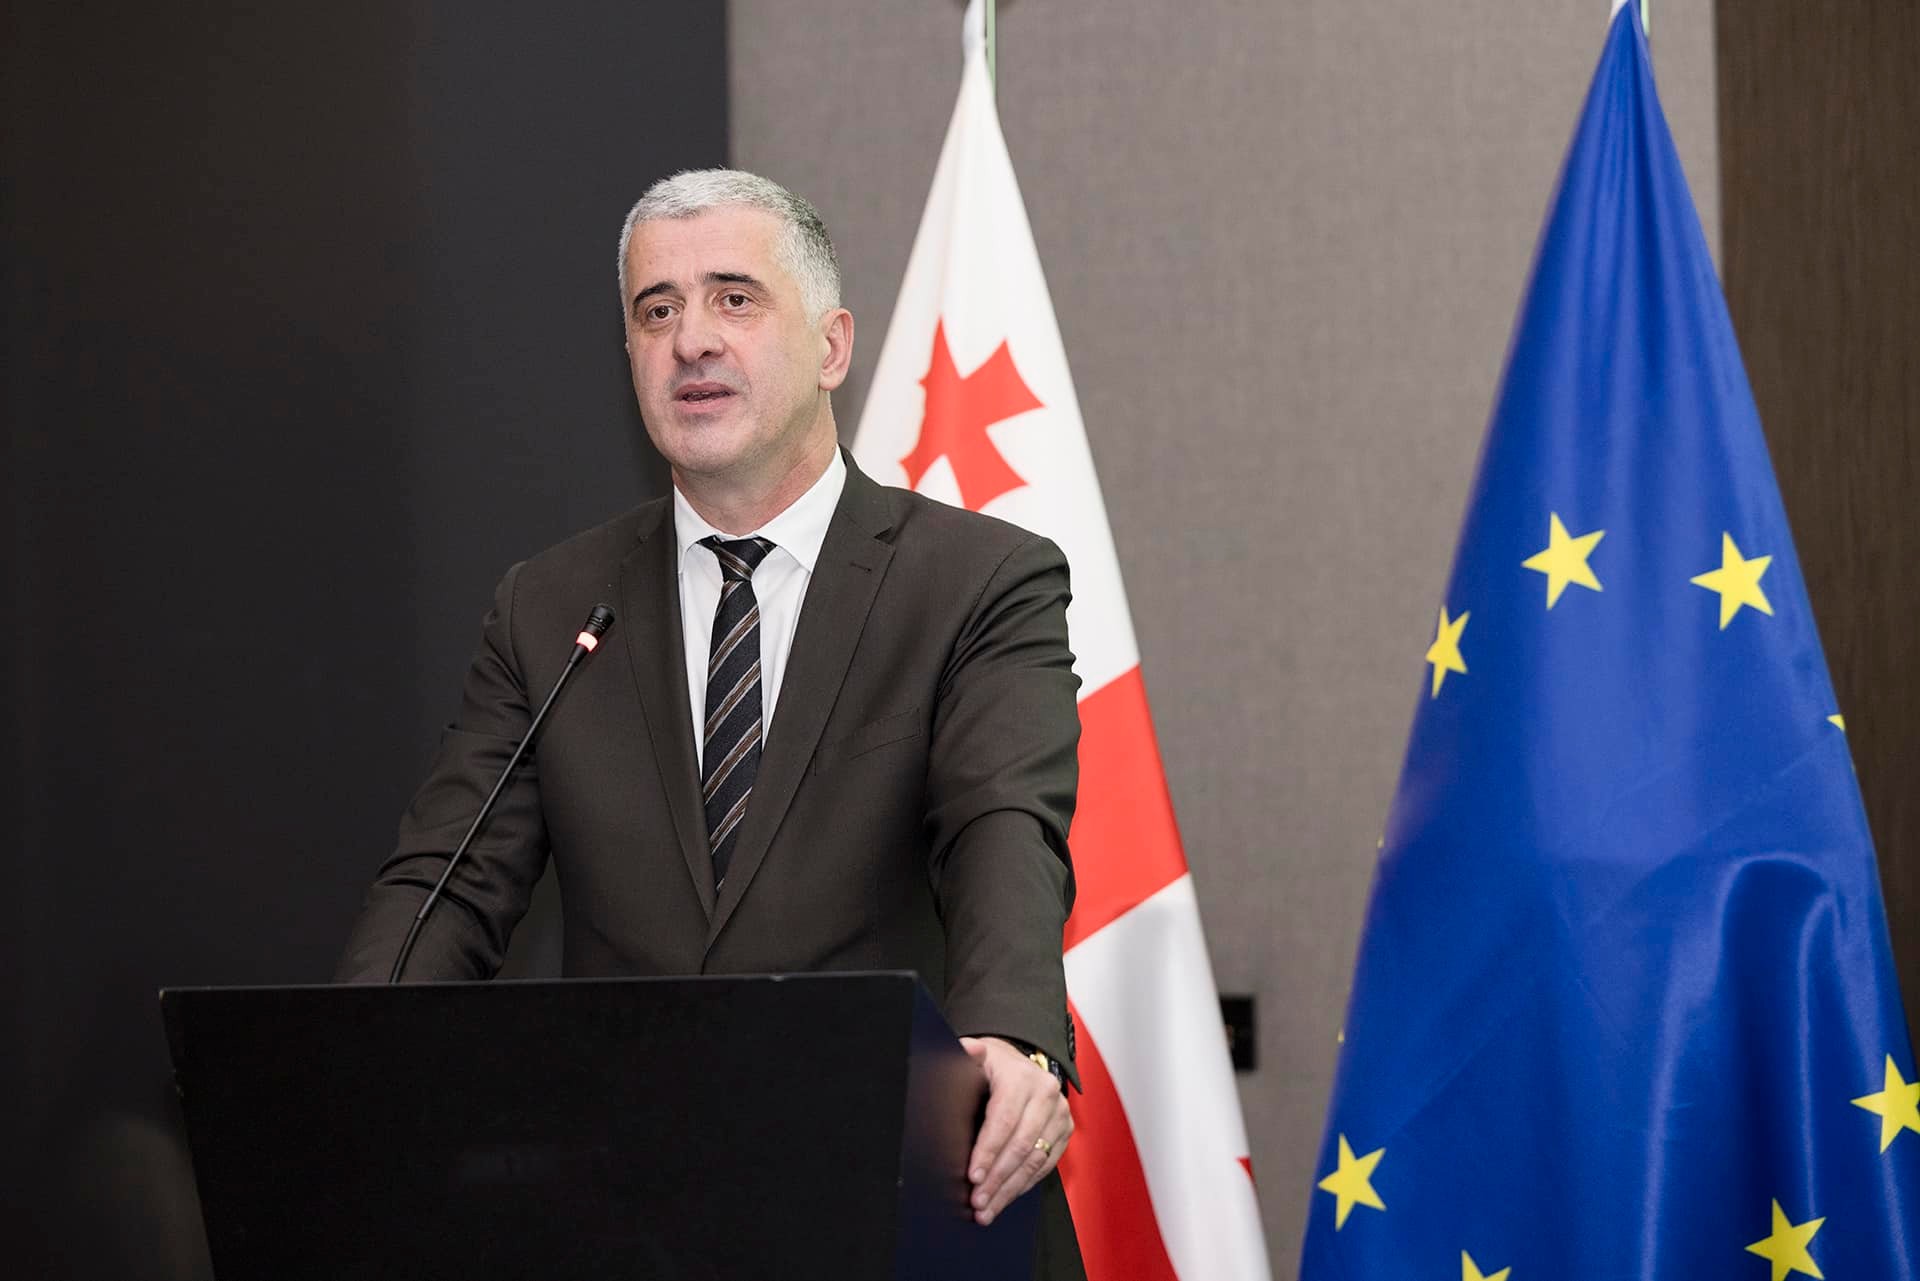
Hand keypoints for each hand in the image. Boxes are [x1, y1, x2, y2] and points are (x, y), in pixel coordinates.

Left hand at [959, 1035, 1072, 1225]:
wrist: (1018, 1062)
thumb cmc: (992, 1065)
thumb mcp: (976, 1056)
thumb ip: (967, 1054)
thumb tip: (969, 1049)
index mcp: (1021, 1077)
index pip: (1004, 1120)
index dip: (988, 1151)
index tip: (973, 1176)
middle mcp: (1046, 1094)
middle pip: (1021, 1145)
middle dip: (998, 1178)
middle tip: (978, 1202)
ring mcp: (1059, 1113)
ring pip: (1036, 1160)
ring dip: (1010, 1188)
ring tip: (989, 1208)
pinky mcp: (1065, 1129)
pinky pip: (1047, 1164)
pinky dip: (1025, 1184)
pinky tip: (1007, 1196)